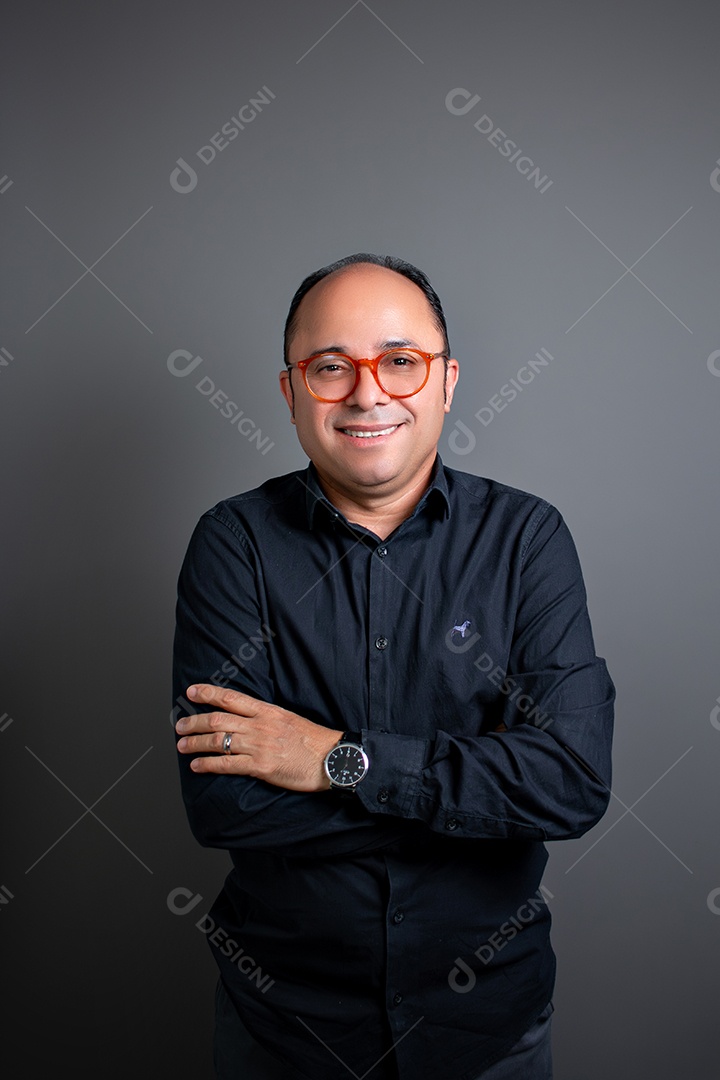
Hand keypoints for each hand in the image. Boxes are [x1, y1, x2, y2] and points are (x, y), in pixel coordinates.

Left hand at [175, 684, 341, 791]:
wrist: (333, 759)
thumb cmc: (313, 741)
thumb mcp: (289, 719)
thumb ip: (266, 718)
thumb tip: (245, 720)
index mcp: (267, 711)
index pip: (231, 698)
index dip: (209, 693)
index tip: (192, 692)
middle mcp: (260, 725)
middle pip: (218, 719)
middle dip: (194, 721)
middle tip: (180, 726)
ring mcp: (259, 746)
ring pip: (217, 741)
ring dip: (195, 743)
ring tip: (182, 746)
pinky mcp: (261, 767)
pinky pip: (226, 765)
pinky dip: (207, 764)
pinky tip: (197, 766)